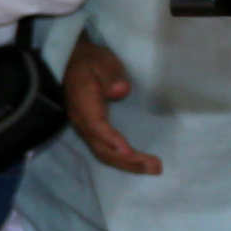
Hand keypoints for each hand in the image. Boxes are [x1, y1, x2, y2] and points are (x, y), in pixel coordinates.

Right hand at [66, 38, 159, 174]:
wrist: (75, 62)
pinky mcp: (93, 131)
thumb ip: (110, 76)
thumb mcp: (103, 62)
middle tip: (155, 167)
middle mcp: (82, 121)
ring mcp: (86, 128)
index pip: (96, 126)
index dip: (112, 140)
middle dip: (127, 160)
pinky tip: (138, 163)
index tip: (129, 152)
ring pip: (104, 153)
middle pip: (102, 148)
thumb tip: (120, 91)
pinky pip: (105, 150)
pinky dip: (122, 160)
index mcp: (83, 104)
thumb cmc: (92, 62)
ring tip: (153, 168)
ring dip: (128, 164)